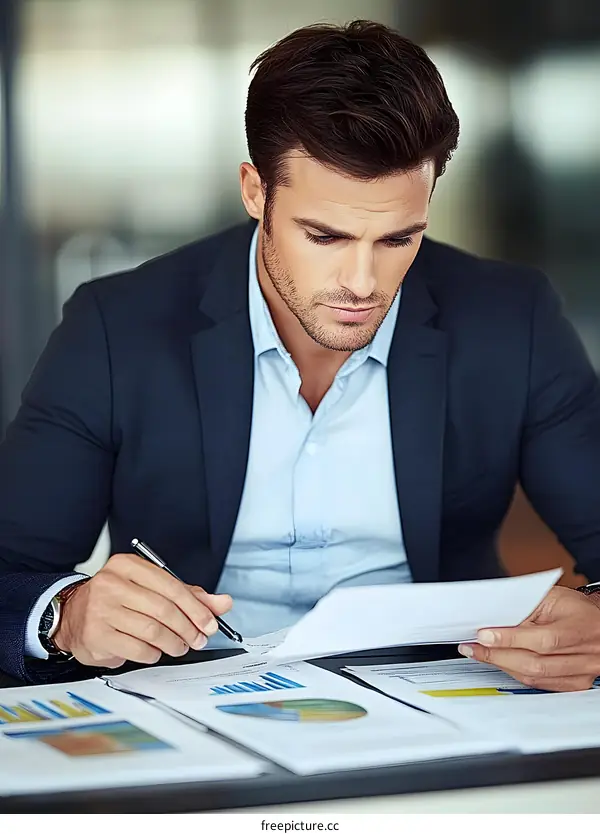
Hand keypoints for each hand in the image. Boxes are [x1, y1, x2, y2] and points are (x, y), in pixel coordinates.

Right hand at [53, 552, 231, 668]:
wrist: (73, 616)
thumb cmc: (117, 600)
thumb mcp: (151, 589)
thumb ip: (188, 595)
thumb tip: (222, 603)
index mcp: (128, 566)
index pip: (171, 585)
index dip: (196, 607)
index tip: (210, 622)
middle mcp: (112, 583)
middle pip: (163, 609)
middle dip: (188, 628)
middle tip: (198, 638)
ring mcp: (101, 610)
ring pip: (152, 631)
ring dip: (174, 643)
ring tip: (180, 646)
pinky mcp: (97, 635)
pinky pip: (137, 649)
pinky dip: (153, 653)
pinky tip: (155, 651)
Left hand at [458, 586, 599, 691]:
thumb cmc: (576, 608)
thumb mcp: (553, 598)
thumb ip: (527, 607)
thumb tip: (495, 618)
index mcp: (579, 627)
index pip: (543, 639)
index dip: (510, 638)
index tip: (483, 635)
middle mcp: (584, 653)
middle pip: (536, 663)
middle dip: (498, 655)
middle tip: (473, 648)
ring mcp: (581, 672)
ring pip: (536, 677)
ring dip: (503, 666)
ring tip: (481, 655)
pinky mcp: (576, 683)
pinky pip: (541, 685)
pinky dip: (517, 675)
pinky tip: (503, 664)